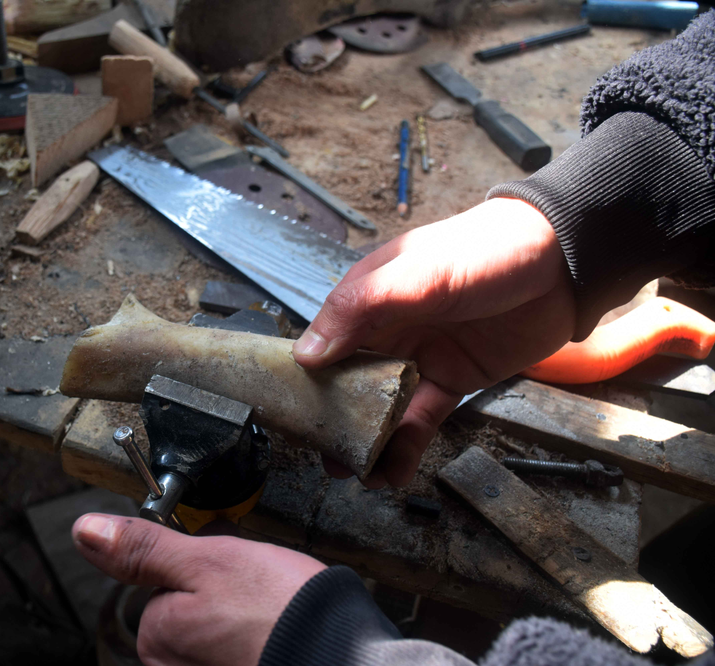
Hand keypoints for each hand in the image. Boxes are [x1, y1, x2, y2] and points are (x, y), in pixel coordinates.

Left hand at [72, 513, 325, 665]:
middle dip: (220, 596)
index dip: (203, 567)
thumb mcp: (207, 560)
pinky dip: (254, 640)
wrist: (344, 657)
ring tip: (274, 612)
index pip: (165, 588)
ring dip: (240, 619)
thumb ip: (145, 548)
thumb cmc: (281, 611)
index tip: (235, 569)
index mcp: (157, 637)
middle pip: (190, 614)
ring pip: (216, 633)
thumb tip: (86, 531)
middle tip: (260, 591)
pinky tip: (277, 633)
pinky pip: (234, 649)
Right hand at [293, 197, 575, 487]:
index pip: (325, 340)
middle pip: (349, 380)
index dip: (306, 376)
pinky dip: (406, 446)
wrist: (564, 263)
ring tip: (352, 473)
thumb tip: (305, 355)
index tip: (289, 413)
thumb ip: (359, 310)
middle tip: (320, 453)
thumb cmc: (483, 253)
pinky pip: (422, 419)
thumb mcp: (415, 274)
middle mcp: (389, 329)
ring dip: (366, 439)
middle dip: (333, 417)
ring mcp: (422, 357)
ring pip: (382, 406)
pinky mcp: (455, 380)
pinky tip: (392, 473)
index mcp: (370, 297)